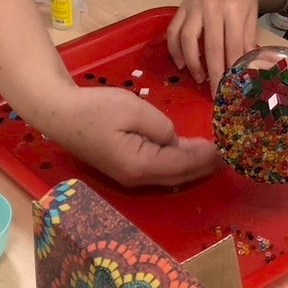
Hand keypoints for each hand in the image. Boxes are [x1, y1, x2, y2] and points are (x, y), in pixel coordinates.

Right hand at [45, 85, 217, 187]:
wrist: (60, 114)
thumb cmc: (95, 109)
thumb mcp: (134, 109)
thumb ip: (161, 126)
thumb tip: (173, 140)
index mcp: (139, 165)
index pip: (182, 165)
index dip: (206, 157)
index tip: (226, 148)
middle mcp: (136, 178)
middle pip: (178, 176)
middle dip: (204, 166)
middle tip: (227, 155)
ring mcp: (128, 176)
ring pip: (169, 175)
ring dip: (191, 166)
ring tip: (213, 155)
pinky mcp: (124, 168)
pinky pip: (158, 170)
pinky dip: (176, 163)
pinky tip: (186, 153)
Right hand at [167, 0, 260, 86]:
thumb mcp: (252, 15)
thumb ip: (248, 40)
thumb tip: (245, 69)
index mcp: (234, 10)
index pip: (233, 47)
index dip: (232, 70)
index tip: (232, 89)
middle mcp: (212, 7)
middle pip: (211, 47)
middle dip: (213, 74)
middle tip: (215, 94)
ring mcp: (195, 6)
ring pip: (187, 39)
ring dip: (192, 63)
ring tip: (199, 78)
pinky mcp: (183, 5)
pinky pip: (173, 30)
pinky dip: (174, 49)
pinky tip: (180, 63)